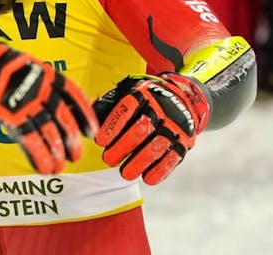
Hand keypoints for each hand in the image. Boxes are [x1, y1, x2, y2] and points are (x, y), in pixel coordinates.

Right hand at [0, 29, 98, 173]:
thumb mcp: (25, 67)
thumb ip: (39, 84)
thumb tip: (54, 103)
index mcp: (47, 75)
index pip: (73, 96)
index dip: (85, 115)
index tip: (91, 131)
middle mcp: (41, 90)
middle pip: (64, 118)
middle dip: (71, 140)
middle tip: (76, 155)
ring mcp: (26, 103)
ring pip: (50, 132)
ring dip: (57, 152)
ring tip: (60, 166)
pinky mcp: (11, 115)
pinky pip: (30, 140)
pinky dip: (39, 156)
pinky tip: (45, 168)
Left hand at [93, 73, 210, 184]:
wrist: (180, 97)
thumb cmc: (141, 101)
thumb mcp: (124, 94)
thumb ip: (106, 106)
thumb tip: (88, 121)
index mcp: (143, 94)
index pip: (127, 108)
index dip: (113, 125)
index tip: (100, 141)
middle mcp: (161, 108)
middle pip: (143, 127)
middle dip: (124, 146)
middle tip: (108, 159)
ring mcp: (175, 126)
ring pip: (158, 144)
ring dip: (141, 161)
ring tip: (125, 174)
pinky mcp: (185, 141)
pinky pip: (174, 157)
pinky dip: (161, 170)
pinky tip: (147, 179)